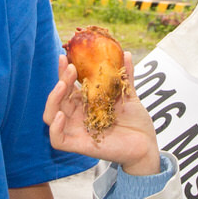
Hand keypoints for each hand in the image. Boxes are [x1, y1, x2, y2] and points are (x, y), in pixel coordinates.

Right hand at [44, 52, 161, 175]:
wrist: (146, 143)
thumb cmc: (136, 121)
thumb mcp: (129, 94)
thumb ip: (124, 76)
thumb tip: (125, 53)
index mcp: (85, 102)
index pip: (68, 86)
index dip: (63, 72)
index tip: (65, 57)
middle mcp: (77, 115)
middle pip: (58, 98)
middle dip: (61, 81)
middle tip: (71, 68)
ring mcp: (76, 130)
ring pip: (51, 116)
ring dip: (53, 99)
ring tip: (62, 85)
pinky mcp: (79, 145)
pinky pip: (57, 139)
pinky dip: (55, 128)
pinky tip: (61, 115)